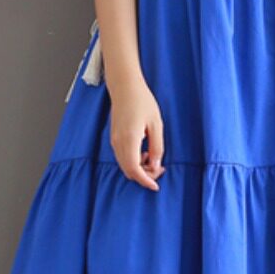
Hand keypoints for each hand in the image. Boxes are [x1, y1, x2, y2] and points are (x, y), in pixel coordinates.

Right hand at [108, 76, 165, 191]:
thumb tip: (156, 165)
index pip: (135, 170)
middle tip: (160, 169)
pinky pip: (122, 157)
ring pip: (125, 165)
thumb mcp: (156, 124)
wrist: (125, 87)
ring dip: (139, 169)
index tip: (155, 186)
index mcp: (130, 140)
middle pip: (128, 171)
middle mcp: (118, 143)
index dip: (145, 181)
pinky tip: (145, 153)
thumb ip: (157, 147)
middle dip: (144, 176)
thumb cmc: (142, 101)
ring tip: (154, 159)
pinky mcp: (114, 138)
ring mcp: (114, 141)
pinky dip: (133, 161)